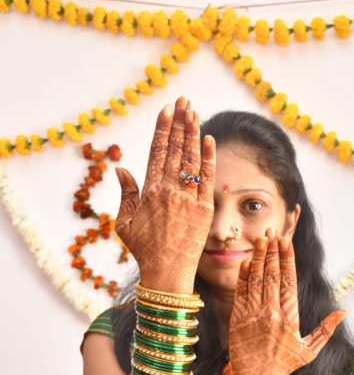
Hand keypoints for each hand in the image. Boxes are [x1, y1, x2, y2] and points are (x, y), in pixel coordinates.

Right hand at [115, 97, 215, 292]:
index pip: (157, 152)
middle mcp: (169, 192)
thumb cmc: (144, 251)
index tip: (167, 110)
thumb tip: (122, 168)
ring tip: (194, 112)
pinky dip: (208, 159)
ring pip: (191, 160)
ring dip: (193, 134)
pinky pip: (207, 180)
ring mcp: (188, 200)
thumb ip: (125, 194)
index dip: (162, 130)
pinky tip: (209, 140)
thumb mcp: (124, 224)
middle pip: (175, 150)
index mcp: (149, 192)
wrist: (167, 274)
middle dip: (180, 123)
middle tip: (183, 100)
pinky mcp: (204, 211)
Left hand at [228, 229, 345, 374]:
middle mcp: (271, 315)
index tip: (286, 242)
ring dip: (258, 258)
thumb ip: (326, 329)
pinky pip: (240, 294)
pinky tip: (246, 261)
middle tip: (273, 232)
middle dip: (272, 252)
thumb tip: (344, 311)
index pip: (289, 282)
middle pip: (271, 276)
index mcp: (290, 319)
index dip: (287, 260)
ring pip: (255, 281)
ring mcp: (253, 317)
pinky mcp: (237, 321)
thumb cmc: (285, 365)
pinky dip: (243, 277)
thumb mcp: (310, 349)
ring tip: (260, 239)